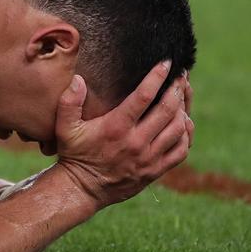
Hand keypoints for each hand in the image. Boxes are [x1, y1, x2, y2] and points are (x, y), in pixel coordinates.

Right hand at [53, 62, 190, 207]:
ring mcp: (149, 158)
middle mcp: (136, 142)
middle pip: (167, 110)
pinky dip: (186, 134)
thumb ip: (69, 102)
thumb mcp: (64, 127)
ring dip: (184, 109)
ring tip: (182, 95)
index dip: (157, 77)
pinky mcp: (156, 170)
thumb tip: (79, 79)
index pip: (143, 96)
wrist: (82, 188)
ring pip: (178, 129)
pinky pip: (181, 150)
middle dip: (177, 89)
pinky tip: (183, 122)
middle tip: (181, 76)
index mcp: (115, 127)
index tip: (166, 63)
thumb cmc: (74, 154)